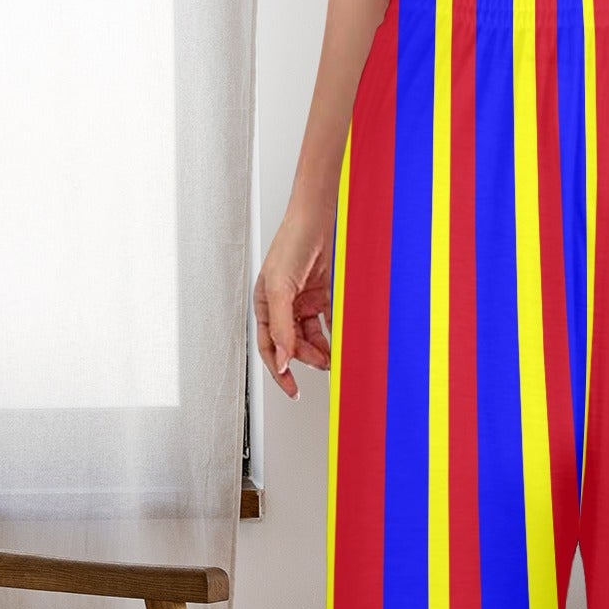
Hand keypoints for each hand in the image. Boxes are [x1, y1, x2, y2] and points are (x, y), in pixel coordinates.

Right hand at [254, 206, 333, 398]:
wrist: (319, 218)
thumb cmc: (291, 243)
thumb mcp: (280, 288)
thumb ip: (280, 326)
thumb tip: (281, 358)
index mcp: (265, 306)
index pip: (269, 348)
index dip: (279, 371)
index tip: (292, 390)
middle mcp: (283, 307)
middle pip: (293, 345)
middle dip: (307, 358)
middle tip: (323, 364)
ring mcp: (303, 302)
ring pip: (312, 337)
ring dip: (322, 349)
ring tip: (334, 356)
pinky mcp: (322, 296)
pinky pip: (328, 322)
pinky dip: (335, 333)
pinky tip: (342, 340)